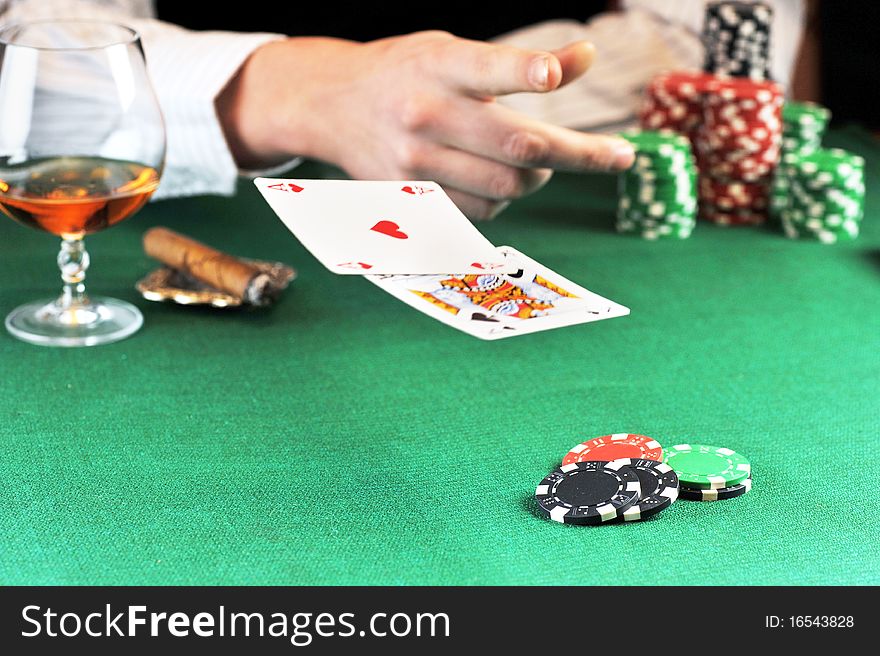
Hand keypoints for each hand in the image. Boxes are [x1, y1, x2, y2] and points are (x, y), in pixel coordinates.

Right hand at [217, 31, 634, 219]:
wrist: (332, 106)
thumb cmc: (408, 72)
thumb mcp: (453, 51)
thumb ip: (518, 62)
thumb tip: (585, 57)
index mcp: (438, 65)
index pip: (485, 69)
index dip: (522, 71)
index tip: (552, 76)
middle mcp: (424, 113)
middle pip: (517, 146)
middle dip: (579, 155)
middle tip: (616, 157)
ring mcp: (414, 162)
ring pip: (506, 187)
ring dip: (538, 179)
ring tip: (538, 163)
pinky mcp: (410, 196)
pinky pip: (481, 211)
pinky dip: (504, 199)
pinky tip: (496, 179)